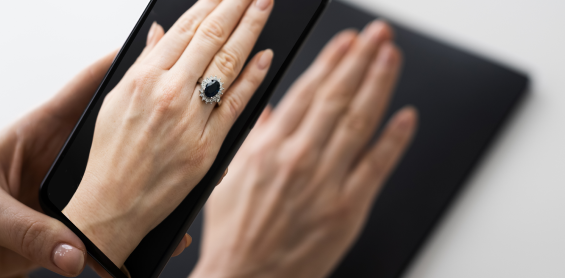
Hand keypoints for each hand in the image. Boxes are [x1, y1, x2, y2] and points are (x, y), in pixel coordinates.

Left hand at [0, 51, 189, 277]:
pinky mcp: (73, 224)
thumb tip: (74, 251)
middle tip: (185, 126)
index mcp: (39, 131)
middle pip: (118, 133)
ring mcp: (72, 190)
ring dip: (149, 183)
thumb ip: (26, 229)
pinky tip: (155, 236)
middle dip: (151, 128)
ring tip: (180, 187)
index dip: (121, 68)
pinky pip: (111, 225)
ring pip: (122, 180)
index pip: (85, 90)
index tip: (157, 58)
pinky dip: (134, 231)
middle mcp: (63, 157)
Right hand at [62, 0, 274, 266]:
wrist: (112, 207)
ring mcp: (189, 120)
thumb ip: (142, 64)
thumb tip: (160, 32)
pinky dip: (253, 79)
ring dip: (250, 30)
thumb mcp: (116, 102)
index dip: (210, 4)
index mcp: (143, 79)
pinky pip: (236, 106)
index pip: (185, 29)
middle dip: (236, 6)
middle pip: (211, 38)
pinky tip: (267, 57)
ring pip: (227, 65)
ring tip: (264, 6)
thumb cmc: (110, 157)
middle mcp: (167, 94)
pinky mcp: (208, 146)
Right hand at [190, 21, 417, 277]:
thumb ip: (255, 138)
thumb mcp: (231, 176)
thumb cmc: (235, 233)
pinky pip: (376, 167)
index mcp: (268, 149)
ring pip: (360, 123)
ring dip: (379, 85)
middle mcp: (298, 160)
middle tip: (379, 35)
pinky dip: (394, 139)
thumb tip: (271, 108)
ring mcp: (325, 184)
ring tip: (392, 57)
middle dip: (361, 60)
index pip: (307, 92)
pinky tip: (406, 116)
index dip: (331, 61)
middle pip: (338, 98)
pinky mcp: (347, 210)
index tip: (348, 41)